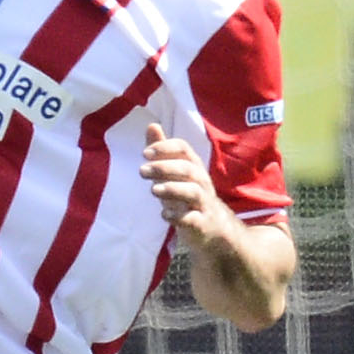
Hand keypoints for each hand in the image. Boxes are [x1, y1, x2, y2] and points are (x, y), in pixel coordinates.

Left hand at [141, 120, 234, 250]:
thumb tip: (152, 125)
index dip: (165, 148)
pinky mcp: (202, 223)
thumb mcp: (173, 173)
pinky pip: (193, 219)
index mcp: (193, 166)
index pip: (184, 149)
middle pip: (187, 169)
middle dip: (164, 168)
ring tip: (153, 190)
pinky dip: (179, 217)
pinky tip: (164, 215)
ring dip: (173, 189)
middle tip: (141, 171)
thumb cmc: (187, 195)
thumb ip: (163, 151)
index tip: (145, 153)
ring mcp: (203, 203)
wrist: (212, 227)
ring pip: (193, 192)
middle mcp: (201, 181)